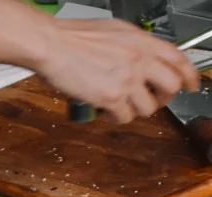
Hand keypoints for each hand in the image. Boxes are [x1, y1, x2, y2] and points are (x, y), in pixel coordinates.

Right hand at [36, 19, 200, 122]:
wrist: (52, 45)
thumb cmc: (72, 38)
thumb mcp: (113, 32)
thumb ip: (132, 46)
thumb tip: (138, 59)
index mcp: (142, 41)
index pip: (179, 59)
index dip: (190, 75)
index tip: (191, 85)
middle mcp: (140, 59)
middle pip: (171, 86)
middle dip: (164, 98)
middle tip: (153, 101)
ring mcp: (128, 78)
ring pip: (148, 107)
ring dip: (135, 110)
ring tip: (119, 106)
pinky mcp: (112, 97)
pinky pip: (124, 117)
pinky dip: (115, 117)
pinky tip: (104, 110)